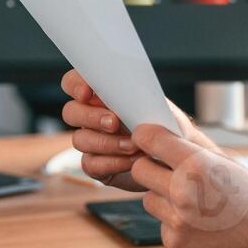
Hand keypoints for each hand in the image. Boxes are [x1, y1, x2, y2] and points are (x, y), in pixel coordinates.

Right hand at [59, 69, 217, 190]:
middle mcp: (90, 117)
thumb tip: (129, 96)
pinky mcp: (97, 165)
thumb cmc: (166, 126)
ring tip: (134, 146)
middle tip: (115, 122)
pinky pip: (91, 164)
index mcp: (101, 95)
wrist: (176, 157)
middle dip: (91, 116)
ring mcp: (91, 141)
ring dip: (106, 142)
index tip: (87, 93)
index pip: (74, 82)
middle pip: (71, 111)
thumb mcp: (160, 108)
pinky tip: (131, 161)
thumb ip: (141, 98)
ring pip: (79, 139)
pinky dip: (112, 162)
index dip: (75, 85)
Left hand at [129, 124, 247, 247]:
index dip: (146, 137)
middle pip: (139, 169)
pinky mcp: (174, 242)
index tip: (146, 139)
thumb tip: (158, 140)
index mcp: (197, 164)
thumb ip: (191, 154)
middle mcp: (183, 191)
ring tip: (194, 203)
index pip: (149, 139)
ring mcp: (177, 220)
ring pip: (149, 198)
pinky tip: (199, 225)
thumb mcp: (227, 166)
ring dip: (163, 198)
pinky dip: (174, 222)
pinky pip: (162, 223)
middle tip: (166, 172)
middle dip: (150, 168)